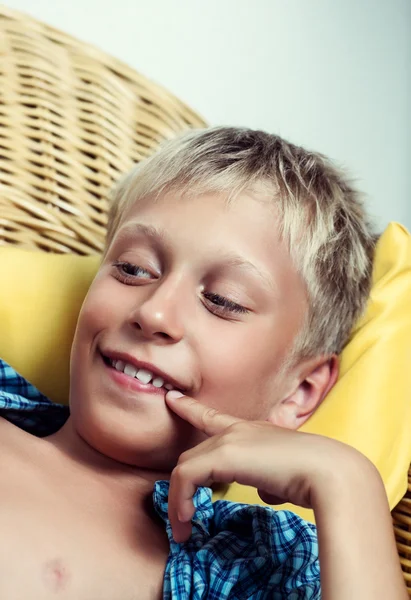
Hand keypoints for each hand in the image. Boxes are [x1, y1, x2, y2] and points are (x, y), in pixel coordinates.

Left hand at [165, 392, 355, 542]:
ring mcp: (230, 439)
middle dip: (180, 482)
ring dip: (179, 499)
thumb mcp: (285, 477)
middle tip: (180, 514)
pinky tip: (187, 520)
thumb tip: (265, 490)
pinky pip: (186, 476)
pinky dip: (181, 500)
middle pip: (194, 453)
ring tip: (182, 528)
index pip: (214, 417)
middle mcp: (238, 429)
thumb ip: (269, 479)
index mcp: (253, 431)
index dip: (190, 409)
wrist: (330, 471)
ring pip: (185, 465)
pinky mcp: (223, 454)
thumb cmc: (315, 476)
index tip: (172, 399)